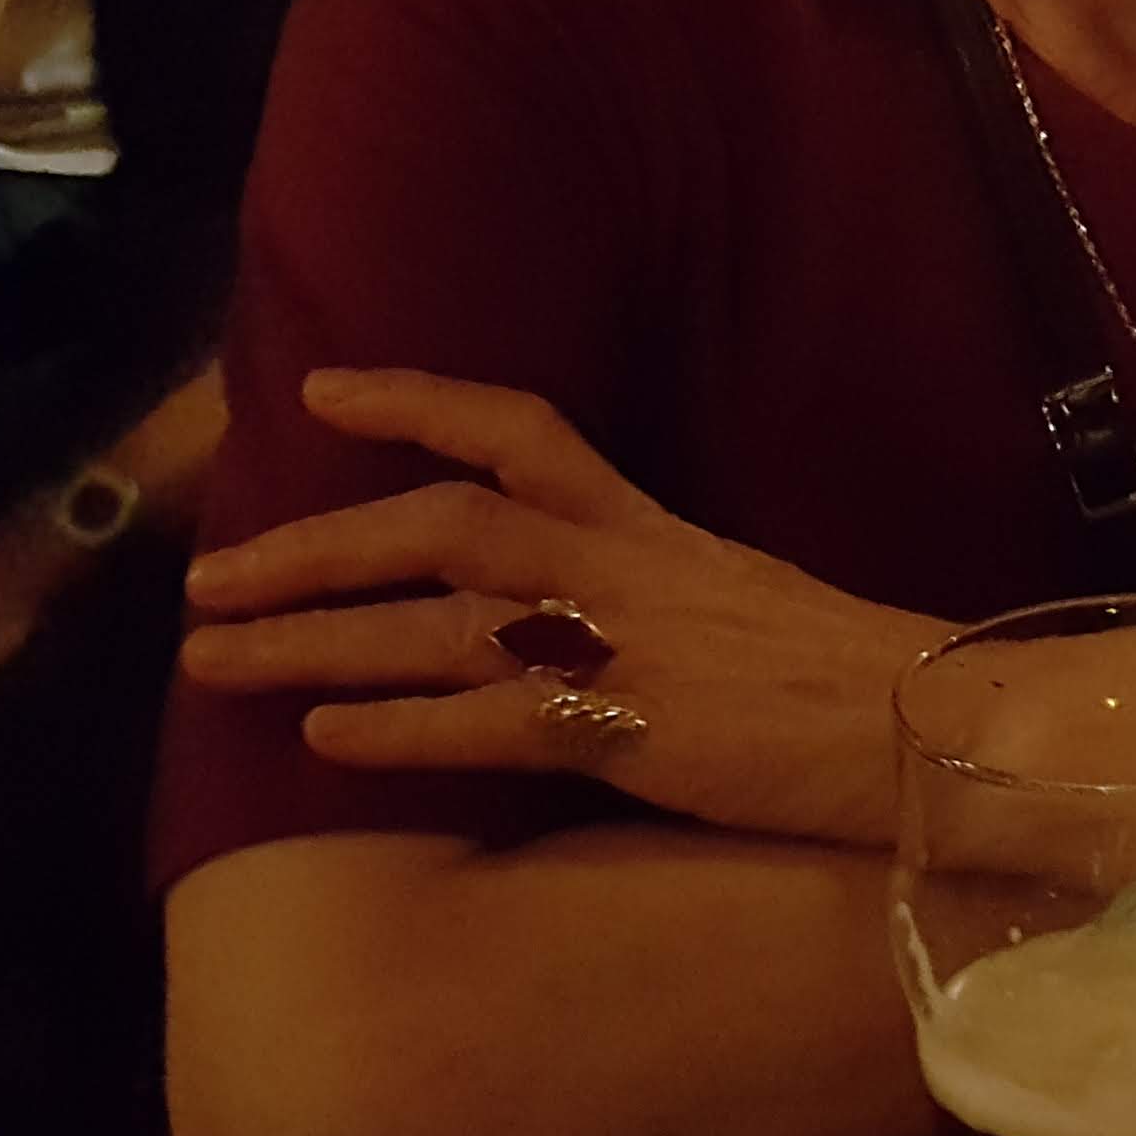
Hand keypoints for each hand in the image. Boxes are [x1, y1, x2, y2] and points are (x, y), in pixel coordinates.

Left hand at [178, 369, 939, 850]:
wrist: (926, 726)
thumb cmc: (847, 676)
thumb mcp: (739, 602)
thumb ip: (649, 595)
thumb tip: (574, 615)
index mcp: (652, 529)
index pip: (521, 430)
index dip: (415, 402)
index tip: (320, 390)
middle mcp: (621, 570)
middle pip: (441, 526)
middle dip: (314, 546)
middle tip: (209, 577)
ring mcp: (620, 649)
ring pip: (435, 623)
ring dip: (310, 642)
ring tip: (211, 664)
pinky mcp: (627, 735)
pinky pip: (486, 724)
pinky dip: (395, 731)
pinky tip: (320, 745)